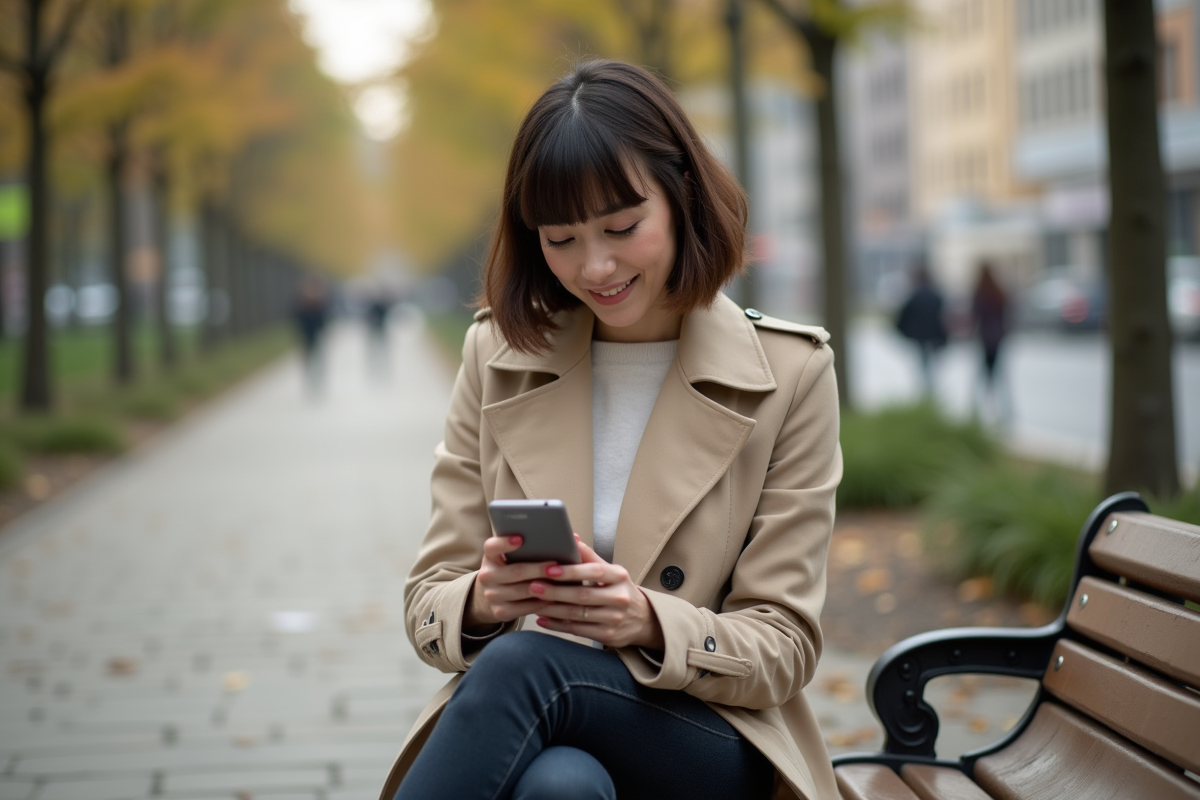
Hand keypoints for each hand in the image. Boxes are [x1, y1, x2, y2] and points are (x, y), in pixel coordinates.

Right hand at [465, 535, 552, 629]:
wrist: (493, 595)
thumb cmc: (510, 568)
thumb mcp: (510, 556)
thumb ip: (527, 547)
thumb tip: (566, 537)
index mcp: (489, 556)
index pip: (492, 547)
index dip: (504, 543)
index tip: (520, 539)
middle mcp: (486, 576)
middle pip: (515, 571)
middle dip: (537, 569)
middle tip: (556, 565)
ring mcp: (492, 595)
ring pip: (522, 591)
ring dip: (543, 586)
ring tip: (559, 582)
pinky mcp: (500, 612)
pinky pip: (524, 608)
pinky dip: (540, 603)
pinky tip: (553, 597)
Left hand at [531, 536, 664, 649]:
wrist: (642, 620)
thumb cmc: (619, 590)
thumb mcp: (612, 572)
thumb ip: (590, 557)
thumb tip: (571, 537)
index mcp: (619, 576)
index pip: (594, 571)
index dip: (571, 571)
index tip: (549, 569)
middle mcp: (619, 597)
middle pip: (582, 595)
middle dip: (555, 591)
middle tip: (533, 585)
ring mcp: (614, 619)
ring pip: (577, 614)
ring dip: (552, 608)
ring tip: (533, 601)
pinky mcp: (607, 635)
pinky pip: (577, 630)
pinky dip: (557, 625)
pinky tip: (542, 619)